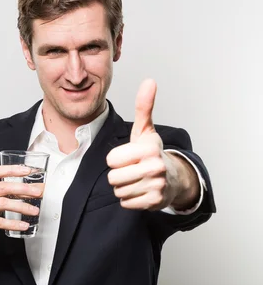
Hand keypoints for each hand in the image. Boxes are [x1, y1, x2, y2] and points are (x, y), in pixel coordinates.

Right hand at [0, 165, 43, 255]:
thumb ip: (3, 192)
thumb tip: (29, 188)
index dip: (12, 169)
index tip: (28, 171)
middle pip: (3, 187)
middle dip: (23, 189)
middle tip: (38, 192)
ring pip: (3, 203)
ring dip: (22, 207)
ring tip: (35, 210)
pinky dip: (13, 224)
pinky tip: (23, 225)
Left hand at [106, 79, 178, 210]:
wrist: (172, 178)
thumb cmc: (152, 152)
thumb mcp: (145, 130)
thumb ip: (143, 107)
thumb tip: (149, 81)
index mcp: (149, 149)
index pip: (111, 160)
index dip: (115, 159)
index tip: (128, 157)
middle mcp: (155, 167)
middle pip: (113, 177)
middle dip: (118, 175)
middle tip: (131, 169)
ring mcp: (156, 186)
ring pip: (118, 191)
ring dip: (123, 187)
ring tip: (136, 179)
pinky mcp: (155, 202)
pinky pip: (125, 203)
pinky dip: (129, 199)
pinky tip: (140, 190)